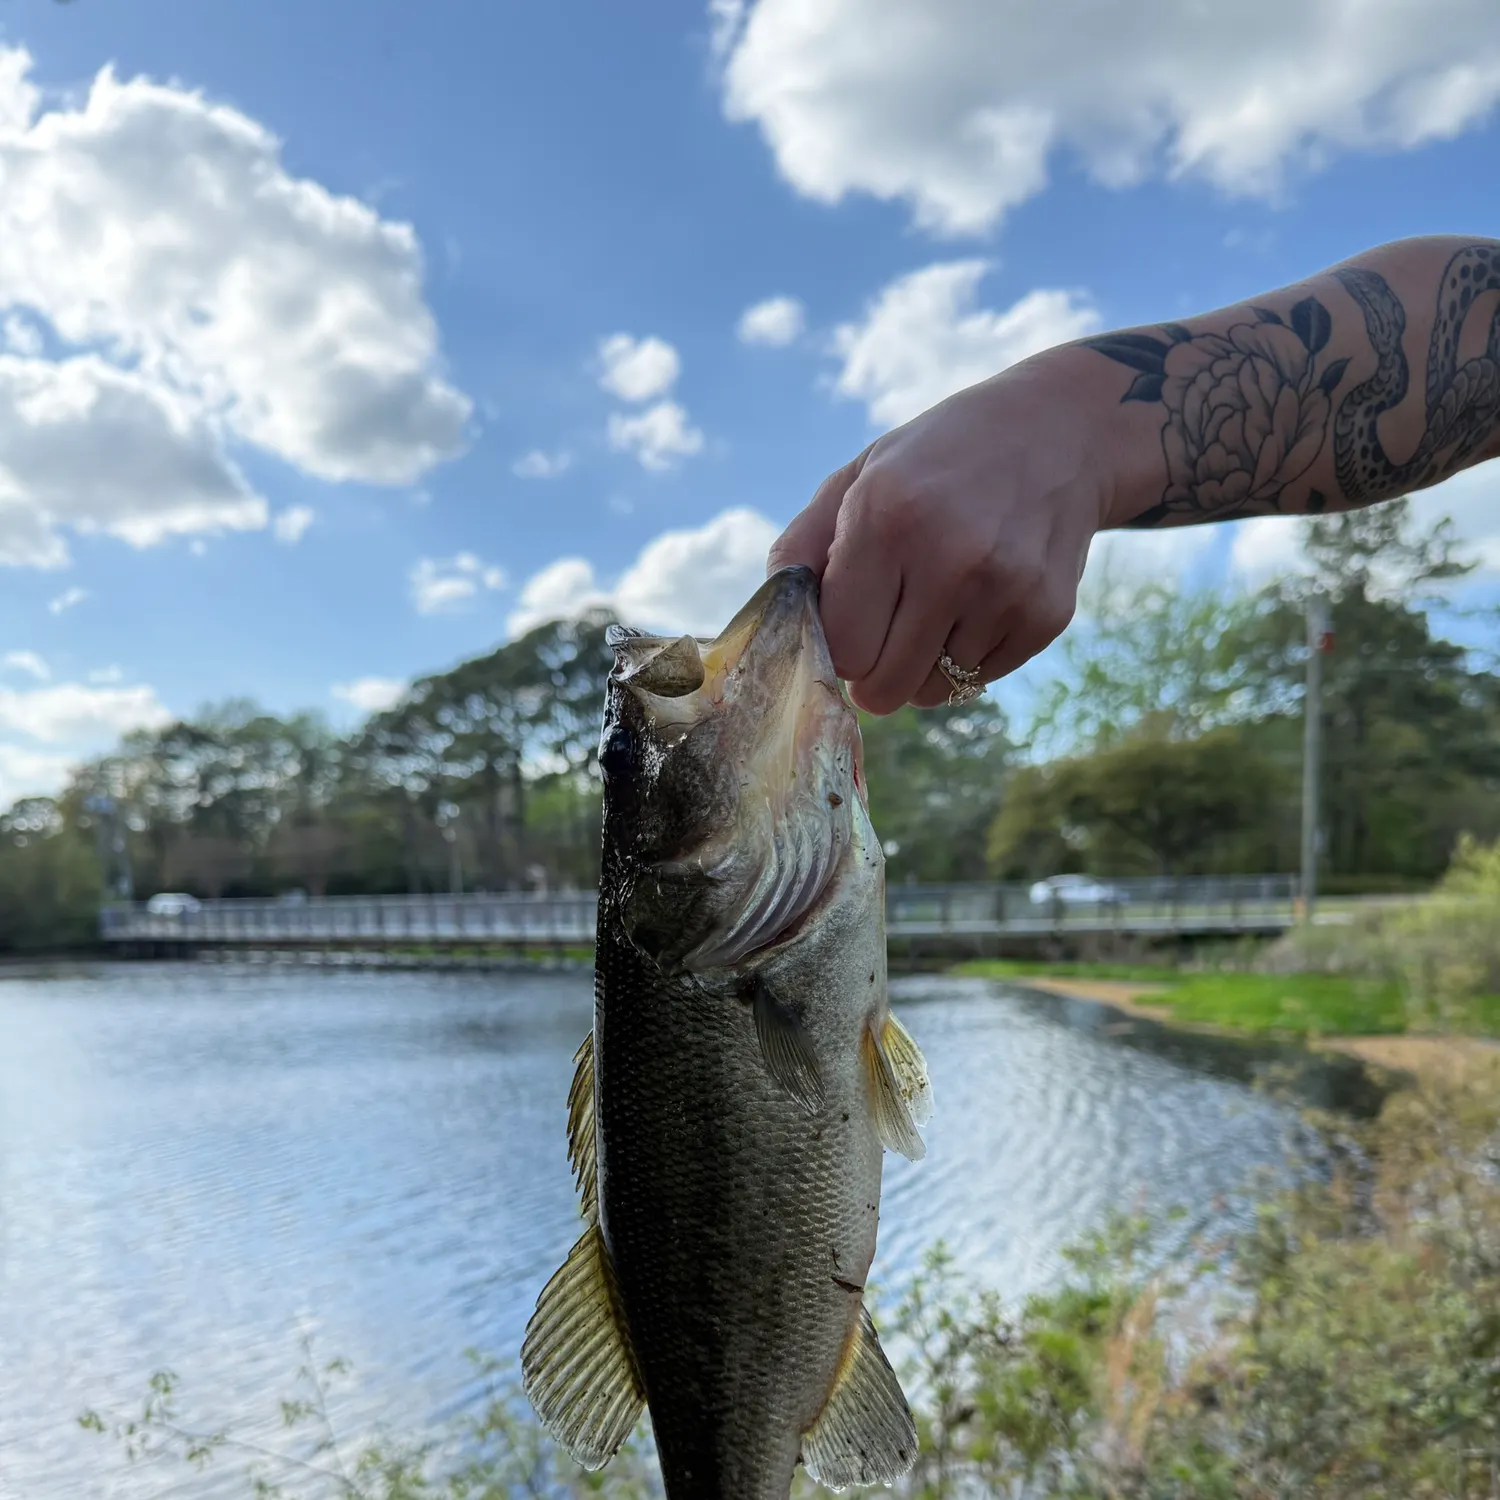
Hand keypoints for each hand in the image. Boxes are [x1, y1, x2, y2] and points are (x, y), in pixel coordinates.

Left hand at [768, 347, 1121, 713]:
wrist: (1060, 432)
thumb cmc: (937, 460)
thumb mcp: (859, 476)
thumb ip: (801, 547)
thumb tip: (774, 621)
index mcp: (887, 518)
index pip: (842, 647)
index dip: (837, 647)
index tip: (847, 626)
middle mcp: (950, 558)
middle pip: (884, 685)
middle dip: (873, 673)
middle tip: (884, 633)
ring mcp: (1006, 590)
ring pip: (934, 691)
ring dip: (923, 665)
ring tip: (937, 605)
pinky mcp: (1046, 615)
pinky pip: (981, 680)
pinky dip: (969, 657)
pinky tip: (979, 602)